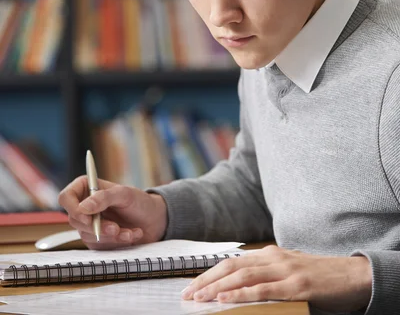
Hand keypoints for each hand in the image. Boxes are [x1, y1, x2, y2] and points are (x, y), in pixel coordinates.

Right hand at [58, 176, 167, 249]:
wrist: (154, 221)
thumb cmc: (139, 202)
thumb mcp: (124, 194)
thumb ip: (104, 198)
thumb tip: (82, 208)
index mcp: (87, 188)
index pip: (66, 197)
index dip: (72, 209)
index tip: (88, 218)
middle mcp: (85, 207)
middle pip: (75, 220)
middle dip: (97, 227)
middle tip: (116, 228)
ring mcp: (90, 225)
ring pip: (87, 235)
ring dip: (110, 235)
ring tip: (129, 231)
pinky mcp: (98, 240)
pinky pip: (99, 246)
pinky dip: (116, 242)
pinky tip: (131, 235)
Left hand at [181, 245, 371, 312]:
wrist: (353, 275)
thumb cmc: (320, 276)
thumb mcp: (288, 271)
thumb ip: (266, 275)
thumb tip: (238, 288)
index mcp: (270, 253)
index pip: (231, 262)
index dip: (209, 274)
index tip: (191, 286)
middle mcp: (274, 258)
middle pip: (231, 267)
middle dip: (206, 280)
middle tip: (187, 295)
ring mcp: (285, 271)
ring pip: (243, 276)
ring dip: (217, 288)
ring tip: (199, 298)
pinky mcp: (296, 286)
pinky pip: (263, 290)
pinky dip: (242, 294)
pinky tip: (226, 299)